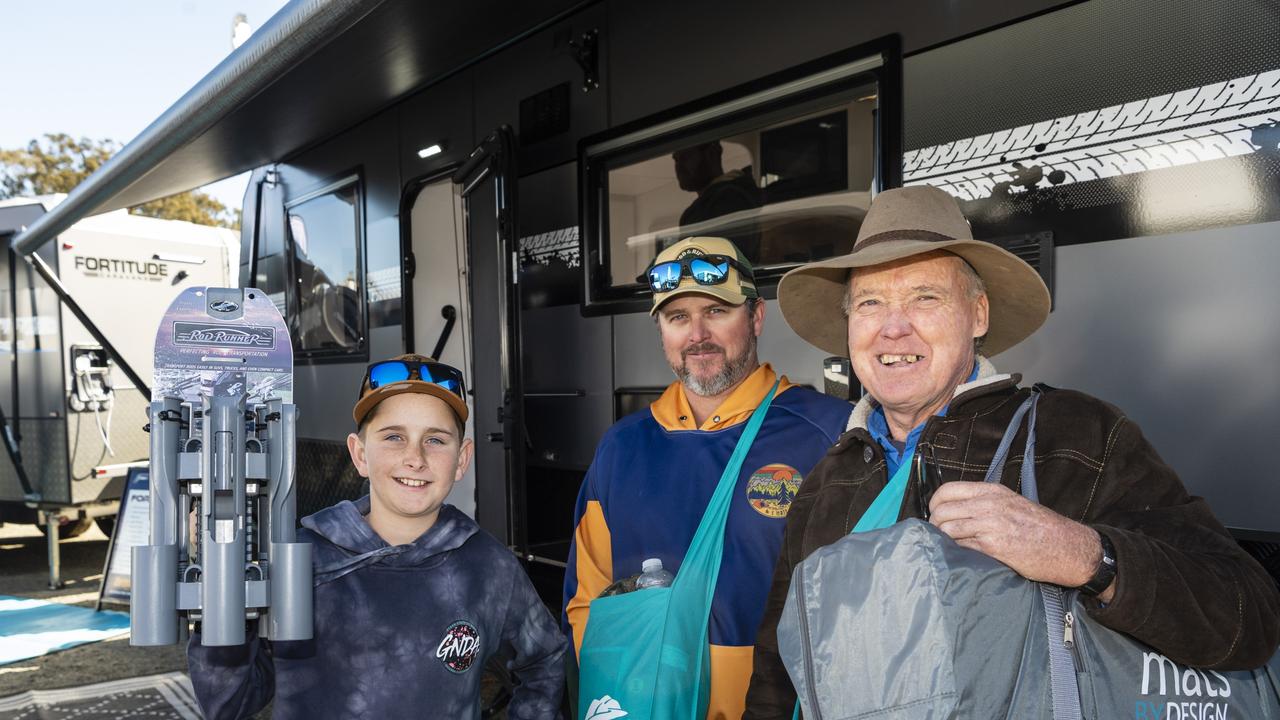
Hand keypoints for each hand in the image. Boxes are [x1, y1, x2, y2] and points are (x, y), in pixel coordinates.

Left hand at [928, 482, 1113, 600]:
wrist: (1067, 547)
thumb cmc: (1040, 527)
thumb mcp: (1011, 502)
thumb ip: (984, 502)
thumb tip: (956, 510)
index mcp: (992, 491)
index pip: (947, 490)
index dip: (935, 504)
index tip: (935, 514)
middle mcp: (988, 505)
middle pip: (942, 512)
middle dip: (935, 524)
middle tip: (939, 535)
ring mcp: (989, 526)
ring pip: (946, 530)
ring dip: (942, 540)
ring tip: (948, 546)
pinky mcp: (992, 548)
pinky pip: (960, 547)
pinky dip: (955, 552)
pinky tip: (961, 556)